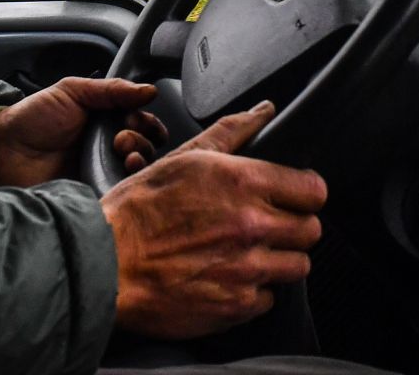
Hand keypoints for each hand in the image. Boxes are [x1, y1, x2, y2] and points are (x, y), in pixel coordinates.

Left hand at [0, 77, 167, 187]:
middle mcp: (109, 149)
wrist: (4, 151)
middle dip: (142, 140)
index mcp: (106, 123)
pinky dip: (130, 184)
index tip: (135, 118)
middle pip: (146, 148)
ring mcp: (103, 174)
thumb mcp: (72, 92)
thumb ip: (111, 90)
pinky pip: (123, 194)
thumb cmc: (33, 119)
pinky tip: (124, 173)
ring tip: (124, 153)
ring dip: (141, 159)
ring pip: (139, 172)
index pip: (143, 125)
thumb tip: (149, 90)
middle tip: (121, 137)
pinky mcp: (96, 195)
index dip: (146, 122)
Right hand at [100, 101, 327, 340]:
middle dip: (296, 226)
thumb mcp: (185, 159)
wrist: (104, 264)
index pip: (314, 190)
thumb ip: (233, 132)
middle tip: (271, 225)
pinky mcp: (235, 307)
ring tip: (251, 253)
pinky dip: (254, 292)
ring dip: (280, 260)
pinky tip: (230, 278)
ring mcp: (246, 270)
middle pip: (311, 230)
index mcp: (243, 183)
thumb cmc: (138, 211)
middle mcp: (251, 226)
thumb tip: (265, 111)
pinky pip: (268, 300)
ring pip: (297, 267)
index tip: (296, 196)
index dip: (306, 192)